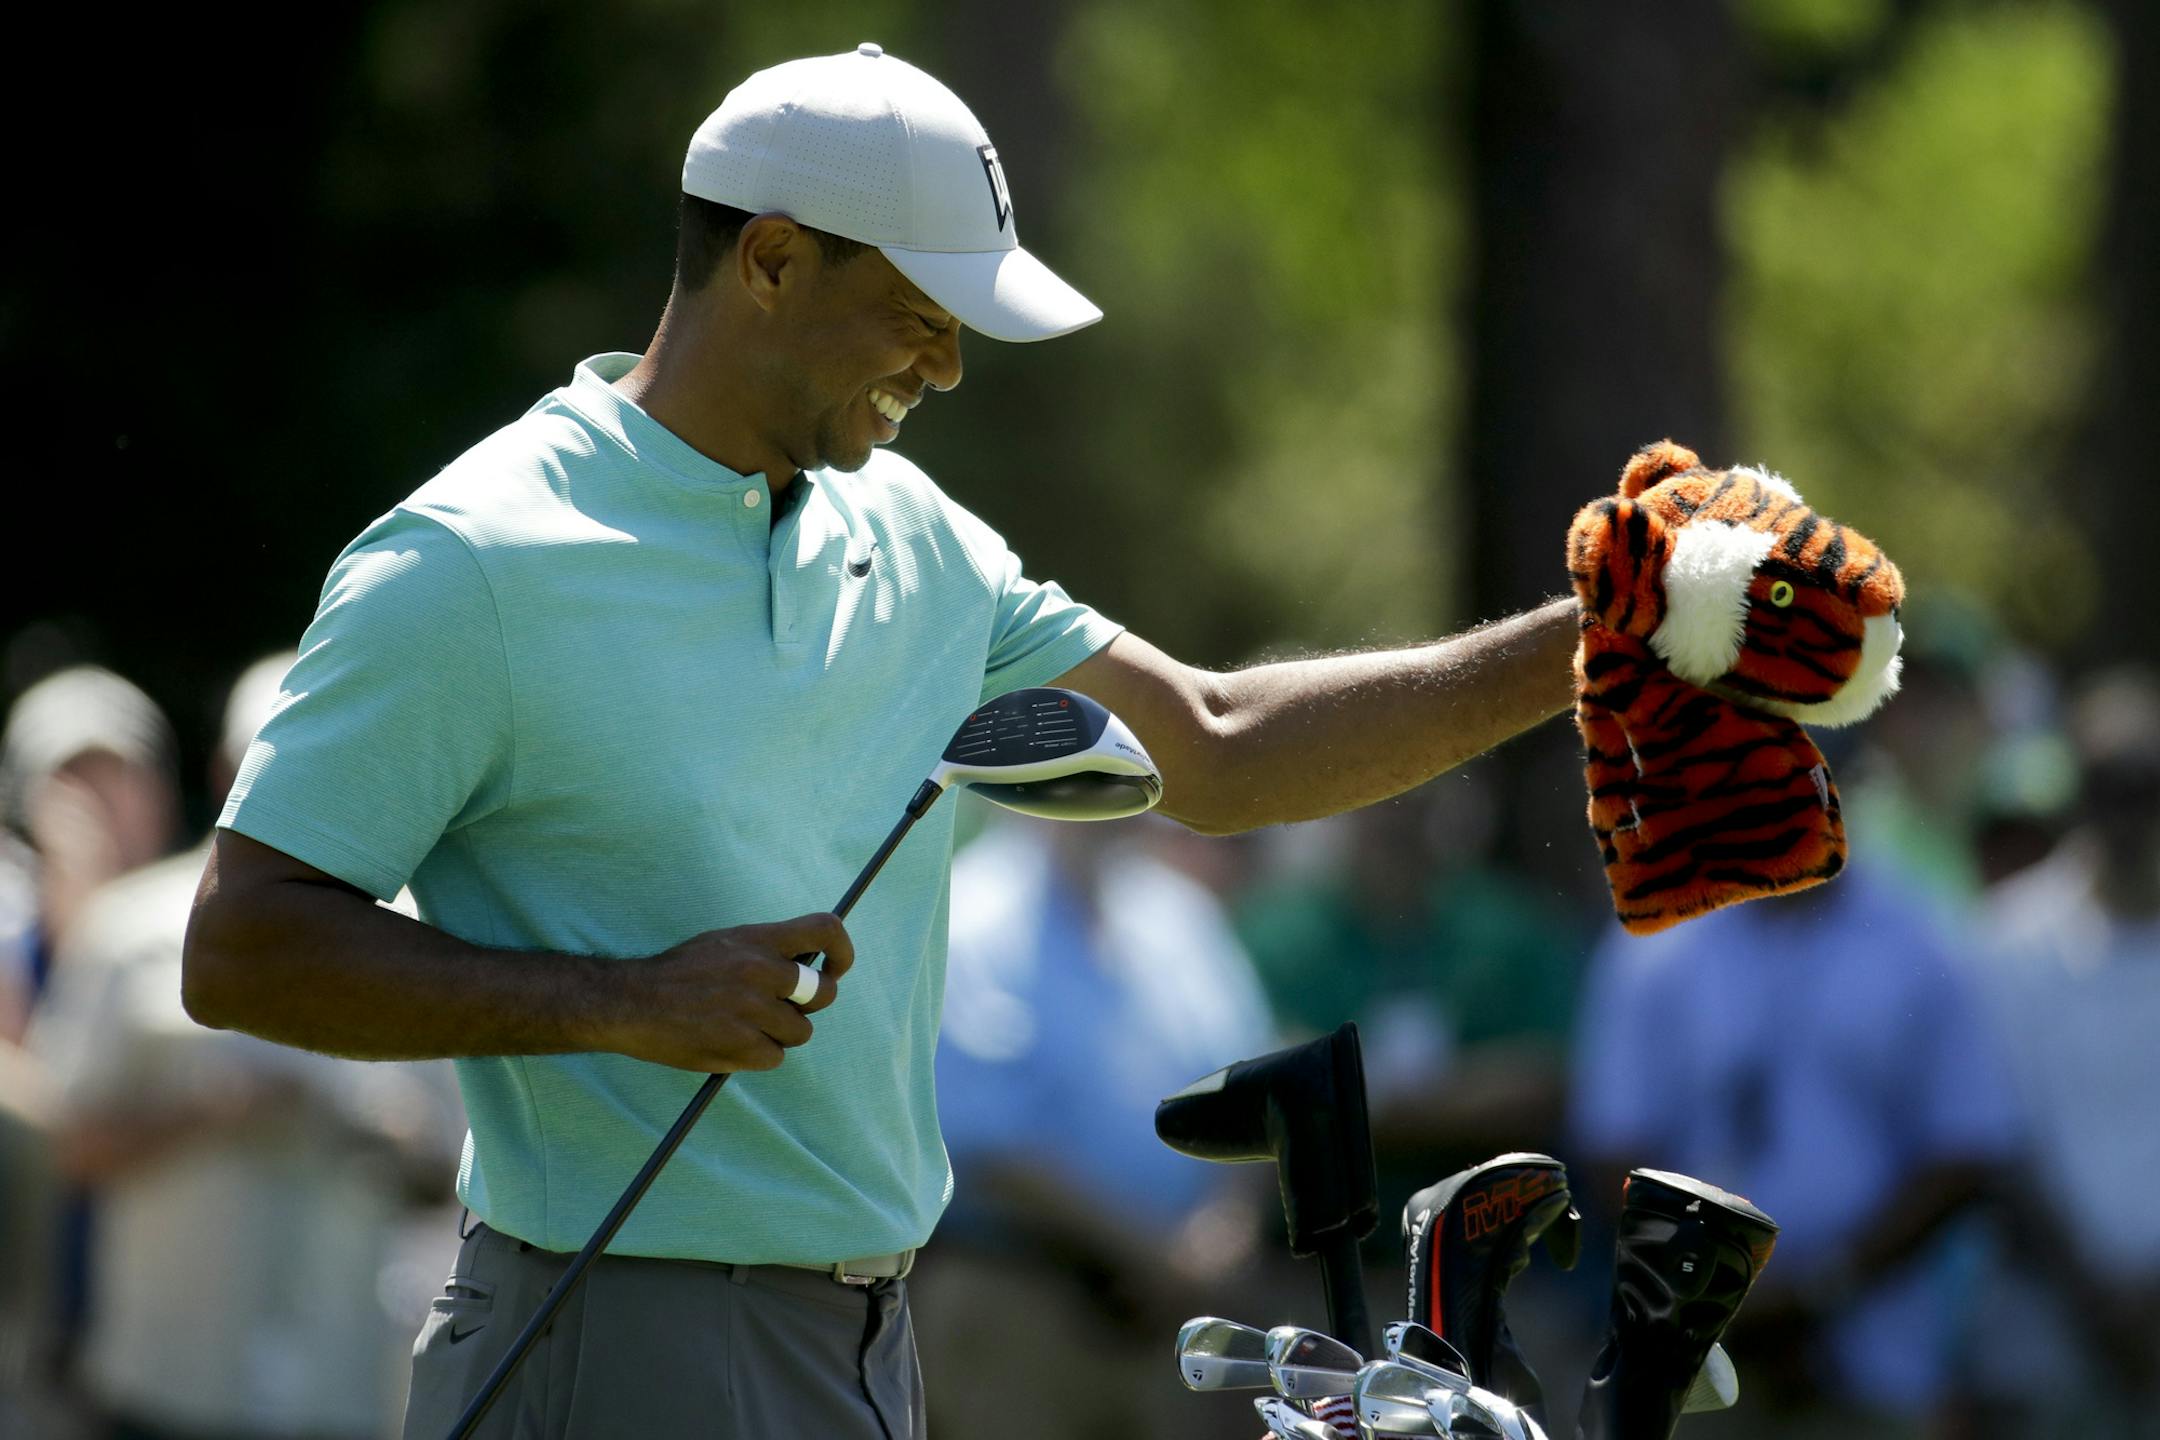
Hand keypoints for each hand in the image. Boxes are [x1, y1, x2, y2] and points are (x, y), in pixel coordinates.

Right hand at [601, 913, 853, 1072]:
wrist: (633, 1002)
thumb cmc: (680, 973)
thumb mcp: (725, 943)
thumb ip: (766, 950)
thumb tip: (809, 966)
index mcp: (758, 940)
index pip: (825, 931)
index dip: (841, 952)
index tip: (835, 968)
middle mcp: (761, 971)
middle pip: (824, 994)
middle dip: (810, 1005)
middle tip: (786, 1008)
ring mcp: (752, 1010)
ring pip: (800, 1031)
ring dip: (780, 1034)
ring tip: (747, 1026)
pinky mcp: (741, 1045)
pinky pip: (775, 1057)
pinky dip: (759, 1055)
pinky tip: (732, 1043)